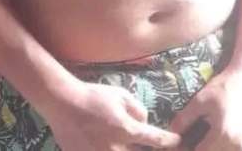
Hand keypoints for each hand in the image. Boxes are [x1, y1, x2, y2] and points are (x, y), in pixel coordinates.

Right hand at [40, 79, 181, 150]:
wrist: (64, 104)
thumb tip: (145, 123)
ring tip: (128, 145)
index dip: (169, 141)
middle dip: (149, 150)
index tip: (176, 142)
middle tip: (156, 145)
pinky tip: (111, 146)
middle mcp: (117, 149)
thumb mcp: (121, 95)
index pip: (155, 139)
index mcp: (127, 130)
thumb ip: (138, 110)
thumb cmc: (95, 97)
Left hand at [169, 69, 241, 150]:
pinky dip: (216, 147)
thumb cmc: (223, 87)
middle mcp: (235, 145)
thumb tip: (170, 133)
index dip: (185, 150)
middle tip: (185, 141)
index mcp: (223, 135)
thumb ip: (184, 119)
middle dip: (196, 149)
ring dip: (206, 149)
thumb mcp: (200, 100)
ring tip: (195, 139)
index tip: (177, 143)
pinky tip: (207, 138)